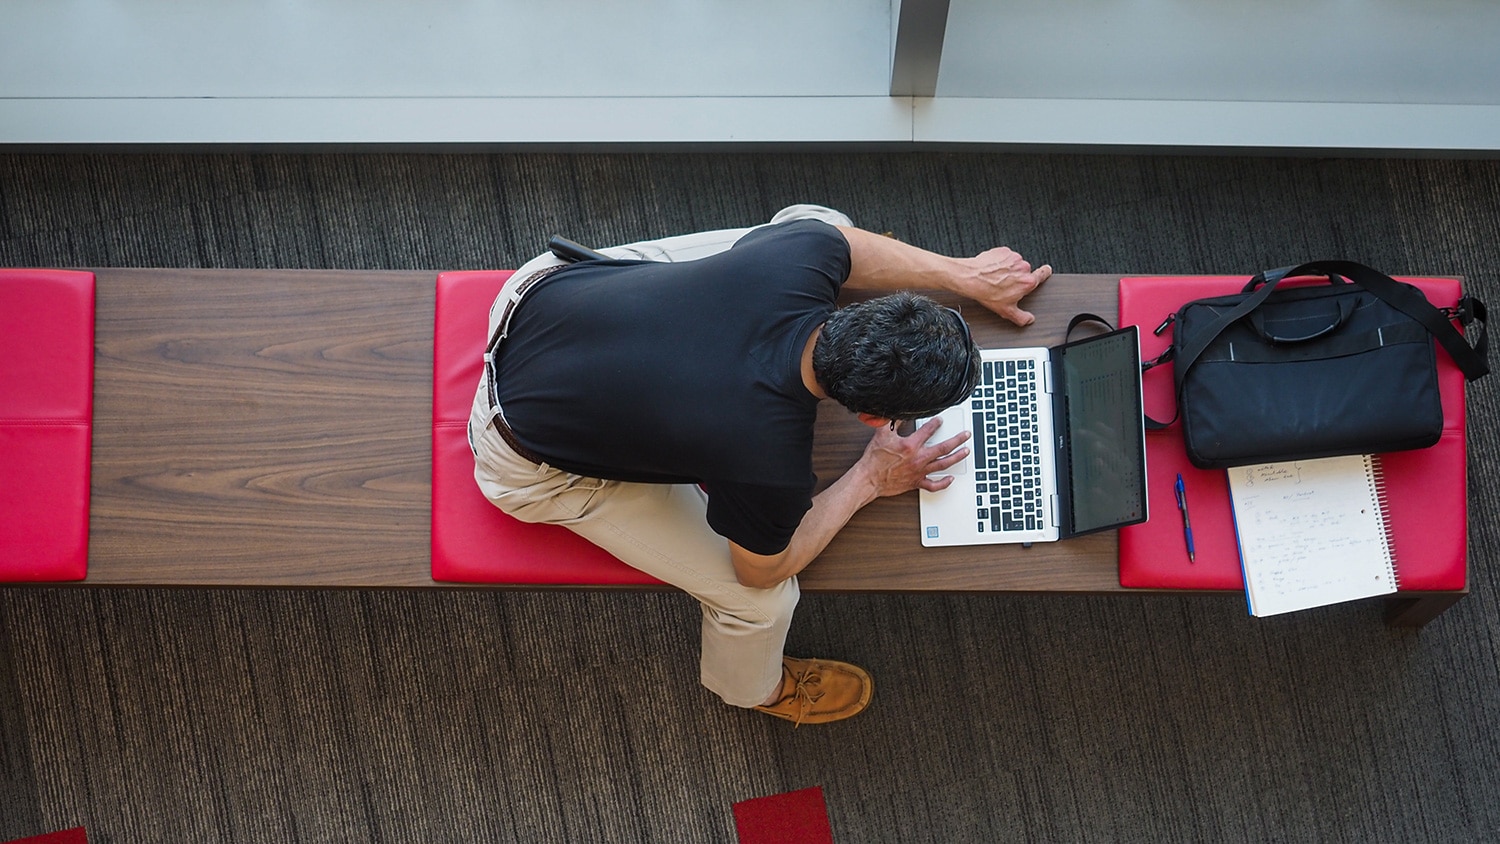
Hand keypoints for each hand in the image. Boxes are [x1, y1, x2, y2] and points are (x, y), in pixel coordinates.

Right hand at [855, 417, 970, 498]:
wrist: (869, 479)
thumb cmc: (874, 459)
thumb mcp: (881, 434)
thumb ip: (891, 422)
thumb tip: (898, 413)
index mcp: (911, 445)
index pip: (928, 431)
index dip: (936, 423)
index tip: (940, 420)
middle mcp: (918, 458)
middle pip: (944, 448)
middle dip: (958, 440)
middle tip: (966, 435)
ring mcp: (919, 471)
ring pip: (943, 464)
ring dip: (957, 457)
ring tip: (966, 452)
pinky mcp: (916, 482)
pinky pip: (933, 485)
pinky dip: (944, 483)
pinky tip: (951, 479)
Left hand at [961, 247, 1052, 326]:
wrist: (971, 278)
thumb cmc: (987, 292)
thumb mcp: (1006, 311)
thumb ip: (1021, 317)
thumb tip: (1029, 320)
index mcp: (1027, 281)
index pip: (1043, 274)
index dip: (1045, 273)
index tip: (1046, 271)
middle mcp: (1022, 267)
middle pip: (1024, 271)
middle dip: (1017, 277)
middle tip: (1006, 285)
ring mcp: (1012, 258)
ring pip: (1014, 264)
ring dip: (1008, 269)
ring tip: (996, 278)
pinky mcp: (1002, 251)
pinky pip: (1004, 257)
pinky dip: (999, 262)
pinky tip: (992, 271)